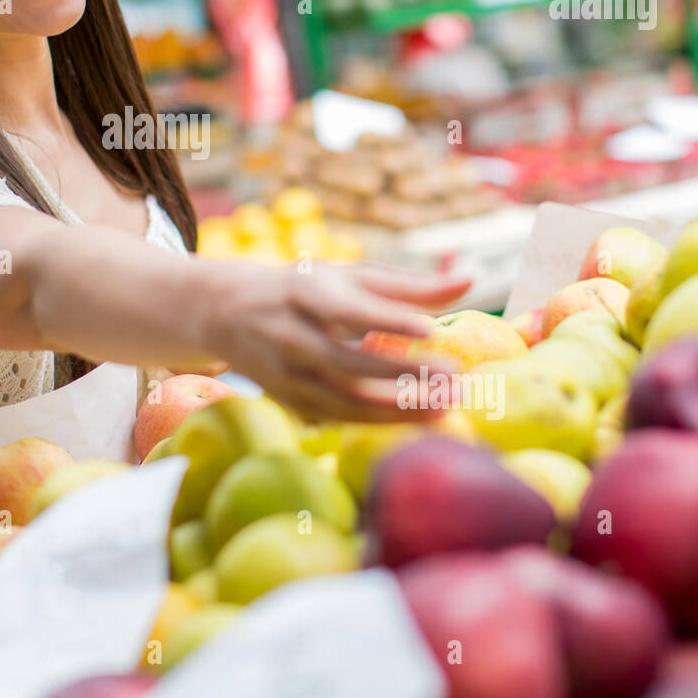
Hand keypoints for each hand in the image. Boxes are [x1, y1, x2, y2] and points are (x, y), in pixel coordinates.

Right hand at [197, 260, 470, 423]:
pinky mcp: (288, 401)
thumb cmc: (304, 289)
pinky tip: (419, 420)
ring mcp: (284, 374)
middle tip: (454, 377)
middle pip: (346, 362)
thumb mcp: (345, 275)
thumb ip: (406, 284)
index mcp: (302, 292)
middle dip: (401, 373)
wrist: (228, 312)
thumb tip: (469, 282)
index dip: (385, 320)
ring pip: (343, 399)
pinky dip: (379, 422)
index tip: (428, 329)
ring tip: (447, 407)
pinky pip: (339, 417)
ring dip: (396, 408)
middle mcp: (287, 334)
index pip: (346, 309)